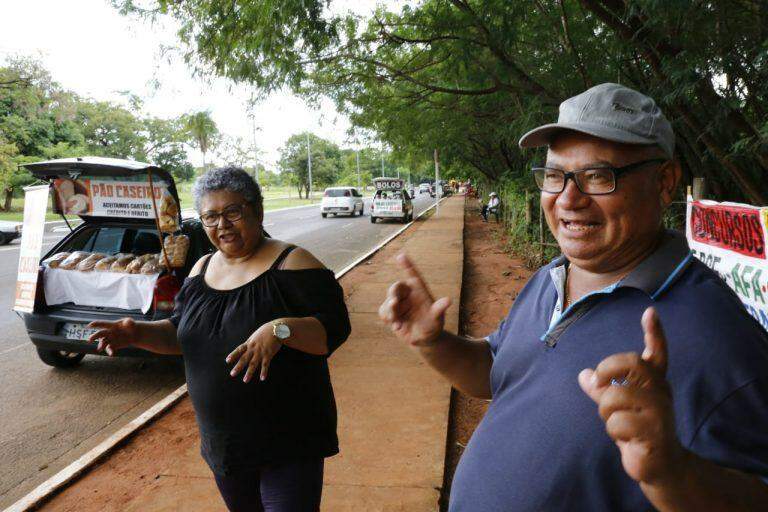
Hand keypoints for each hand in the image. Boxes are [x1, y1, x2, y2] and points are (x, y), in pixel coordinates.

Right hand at [88, 318, 137, 355]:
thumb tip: (127, 322)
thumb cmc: (131, 326)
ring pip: (103, 343)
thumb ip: (129, 322)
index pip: (102, 324)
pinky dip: (110, 351)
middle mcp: (108, 332)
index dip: (95, 324)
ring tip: (100, 348)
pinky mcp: (113, 346)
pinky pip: (109, 349)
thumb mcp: (131, 322)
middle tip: (90, 340)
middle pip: (99, 334)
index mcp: (111, 325)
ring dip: (101, 345)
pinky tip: (111, 354)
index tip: (89, 325)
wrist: (134, 334)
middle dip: (94, 336)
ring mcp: (110, 339)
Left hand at [226, 323, 281, 382]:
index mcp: (250, 343)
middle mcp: (253, 348)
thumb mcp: (256, 335)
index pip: (239, 349)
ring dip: (249, 372)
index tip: (227, 361)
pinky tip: (262, 378)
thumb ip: (251, 342)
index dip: (233, 355)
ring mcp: (260, 352)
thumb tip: (246, 346)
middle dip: (238, 367)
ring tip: (245, 380)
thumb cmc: (266, 331)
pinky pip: (265, 365)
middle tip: (232, 374)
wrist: (277, 329)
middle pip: (244, 359)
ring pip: (253, 364)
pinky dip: (264, 372)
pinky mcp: (268, 354)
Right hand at [378, 253, 451, 346]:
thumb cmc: (433, 325)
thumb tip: (449, 300)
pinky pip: (384, 312)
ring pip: (389, 301)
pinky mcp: (390, 312)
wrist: (423, 339)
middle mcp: (408, 293)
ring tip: (397, 322)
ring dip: (391, 311)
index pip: (413, 274)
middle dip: (393, 293)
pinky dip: (388, 319)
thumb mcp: (437, 319)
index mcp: (420, 289)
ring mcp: (398, 302)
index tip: (401, 256)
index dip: (407, 264)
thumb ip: (439, 309)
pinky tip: (397, 326)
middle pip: (396, 287)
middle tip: (394, 302)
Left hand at [578, 307, 686, 485]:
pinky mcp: (655, 432)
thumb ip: (602, 389)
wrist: (661, 466)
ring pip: (614, 396)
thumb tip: (582, 375)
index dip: (654, 333)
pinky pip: (617, 422)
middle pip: (631, 363)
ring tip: (619, 423)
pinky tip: (628, 439)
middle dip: (607, 369)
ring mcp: (660, 411)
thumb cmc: (637, 430)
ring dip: (606, 412)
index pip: (657, 353)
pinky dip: (614, 431)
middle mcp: (661, 391)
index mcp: (654, 382)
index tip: (649, 311)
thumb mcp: (619, 406)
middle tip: (598, 382)